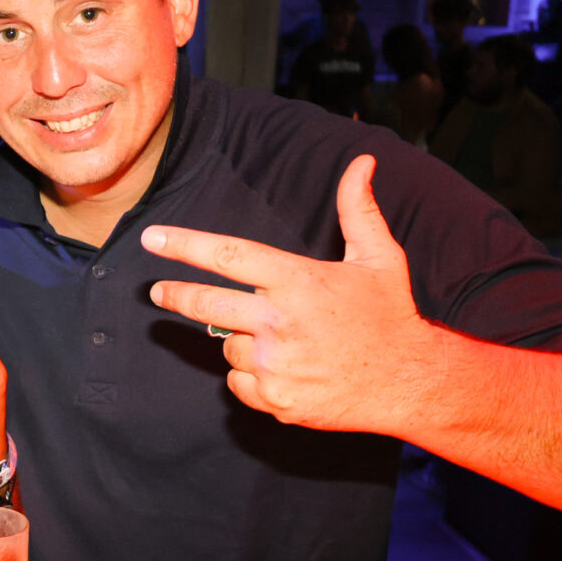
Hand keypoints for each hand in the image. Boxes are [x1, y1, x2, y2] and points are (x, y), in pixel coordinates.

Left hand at [141, 155, 435, 434]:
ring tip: (283, 340)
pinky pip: (238, 383)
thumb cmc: (391, 315)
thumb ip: (358, 210)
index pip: (227, 255)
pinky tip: (286, 369)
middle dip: (175, 295)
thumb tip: (361, 163)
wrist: (409, 382)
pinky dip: (251, 376)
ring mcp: (275, 363)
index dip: (184, 245)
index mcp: (297, 281)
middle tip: (158, 291)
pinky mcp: (275, 398)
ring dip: (240, 341)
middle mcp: (279, 321)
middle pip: (205, 304)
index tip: (152, 239)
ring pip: (227, 347)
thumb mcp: (380, 258)